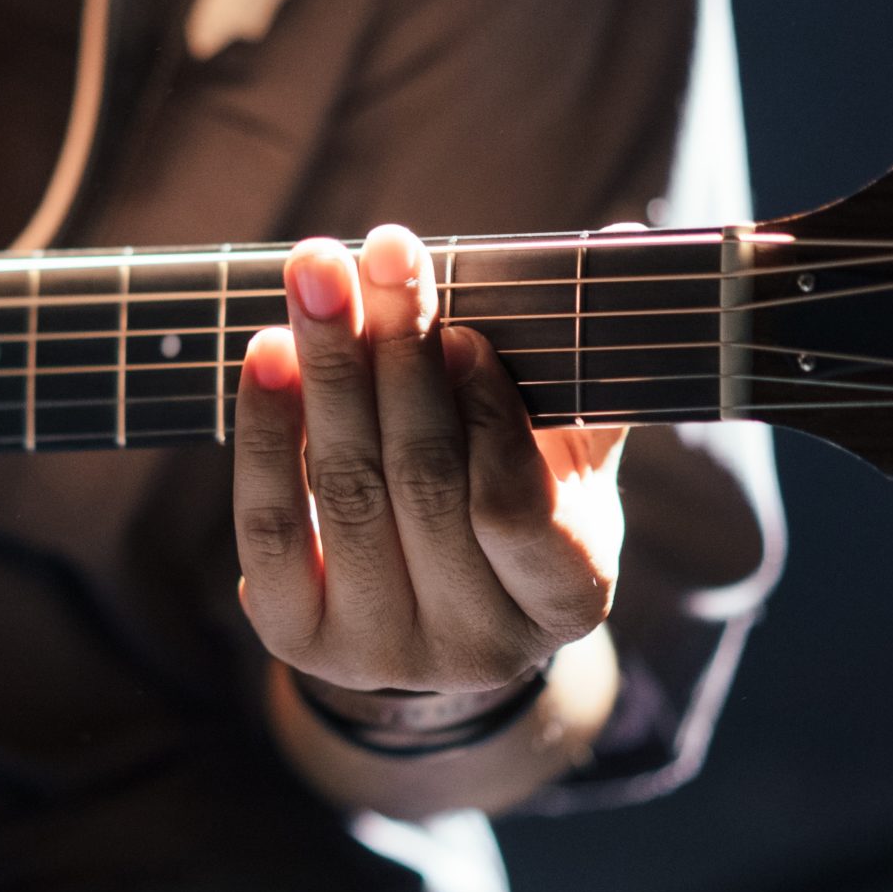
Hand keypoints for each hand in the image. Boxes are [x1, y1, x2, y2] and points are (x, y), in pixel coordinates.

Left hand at [233, 224, 625, 695]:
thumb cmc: (509, 504)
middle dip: (398, 355)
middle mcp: (475, 647)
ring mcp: (380, 652)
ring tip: (317, 274)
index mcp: (565, 599)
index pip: (516, 509)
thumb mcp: (563, 455)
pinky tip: (268, 352)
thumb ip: (582, 366)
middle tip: (384, 251)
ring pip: (345, 493)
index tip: (463, 331)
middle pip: (422, 483)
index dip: (487, 417)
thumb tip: (624, 239)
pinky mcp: (296, 636)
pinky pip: (270, 524)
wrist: (426, 607)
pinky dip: (268, 431)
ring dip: (327, 370)